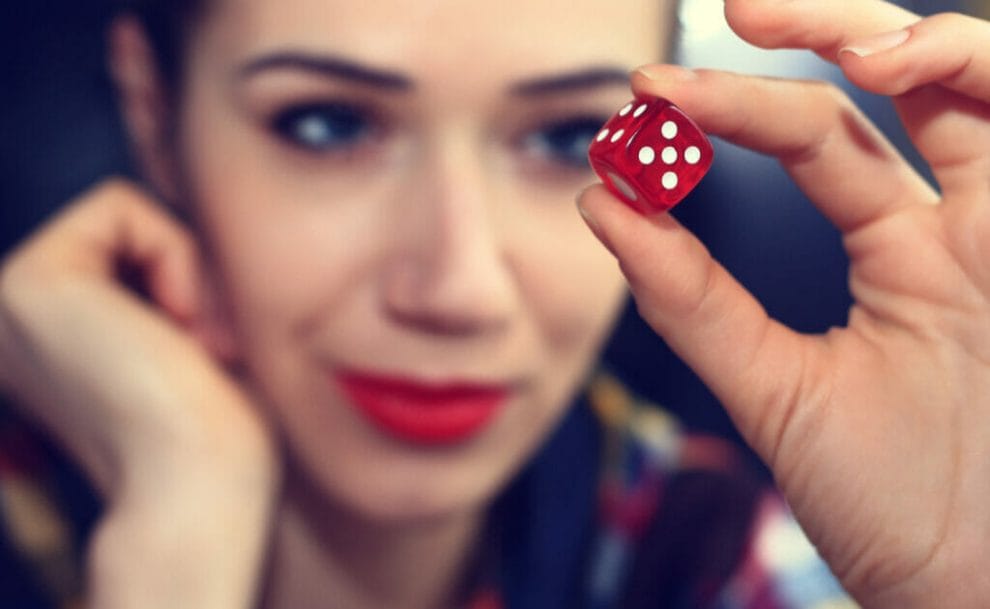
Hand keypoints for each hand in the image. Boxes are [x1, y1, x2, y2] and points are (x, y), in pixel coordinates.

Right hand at [0, 179, 277, 607]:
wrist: (200, 486)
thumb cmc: (214, 430)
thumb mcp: (190, 338)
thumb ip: (169, 282)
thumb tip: (194, 215)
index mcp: (50, 336)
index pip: (129, 247)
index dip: (188, 278)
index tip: (209, 348)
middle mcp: (16, 318)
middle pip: (126, 225)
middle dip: (190, 269)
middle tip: (210, 343)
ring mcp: (11, 297)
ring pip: (124, 210)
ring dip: (188, 266)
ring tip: (199, 340)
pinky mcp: (29, 281)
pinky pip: (119, 205)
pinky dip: (176, 253)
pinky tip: (182, 326)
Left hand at [578, 2, 989, 606]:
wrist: (972, 594)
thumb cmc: (892, 505)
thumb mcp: (774, 388)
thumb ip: (692, 298)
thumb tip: (604, 204)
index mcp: (899, 255)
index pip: (815, 138)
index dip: (732, 110)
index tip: (646, 101)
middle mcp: (966, 228)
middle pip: (900, 82)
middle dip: (821, 28)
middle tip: (733, 10)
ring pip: (981, 85)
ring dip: (917, 39)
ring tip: (826, 42)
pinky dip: (981, 78)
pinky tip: (907, 67)